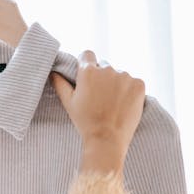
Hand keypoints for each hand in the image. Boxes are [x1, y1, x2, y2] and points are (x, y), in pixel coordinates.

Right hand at [50, 51, 145, 173]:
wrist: (107, 138)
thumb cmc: (85, 122)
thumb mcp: (68, 103)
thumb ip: (60, 84)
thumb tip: (54, 72)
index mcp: (88, 71)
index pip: (87, 54)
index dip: (86, 64)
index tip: (87, 75)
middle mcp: (107, 69)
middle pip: (104, 66)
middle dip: (102, 77)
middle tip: (99, 97)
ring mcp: (125, 76)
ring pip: (119, 75)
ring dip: (116, 84)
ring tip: (112, 104)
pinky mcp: (139, 84)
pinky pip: (133, 82)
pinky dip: (129, 91)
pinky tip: (123, 105)